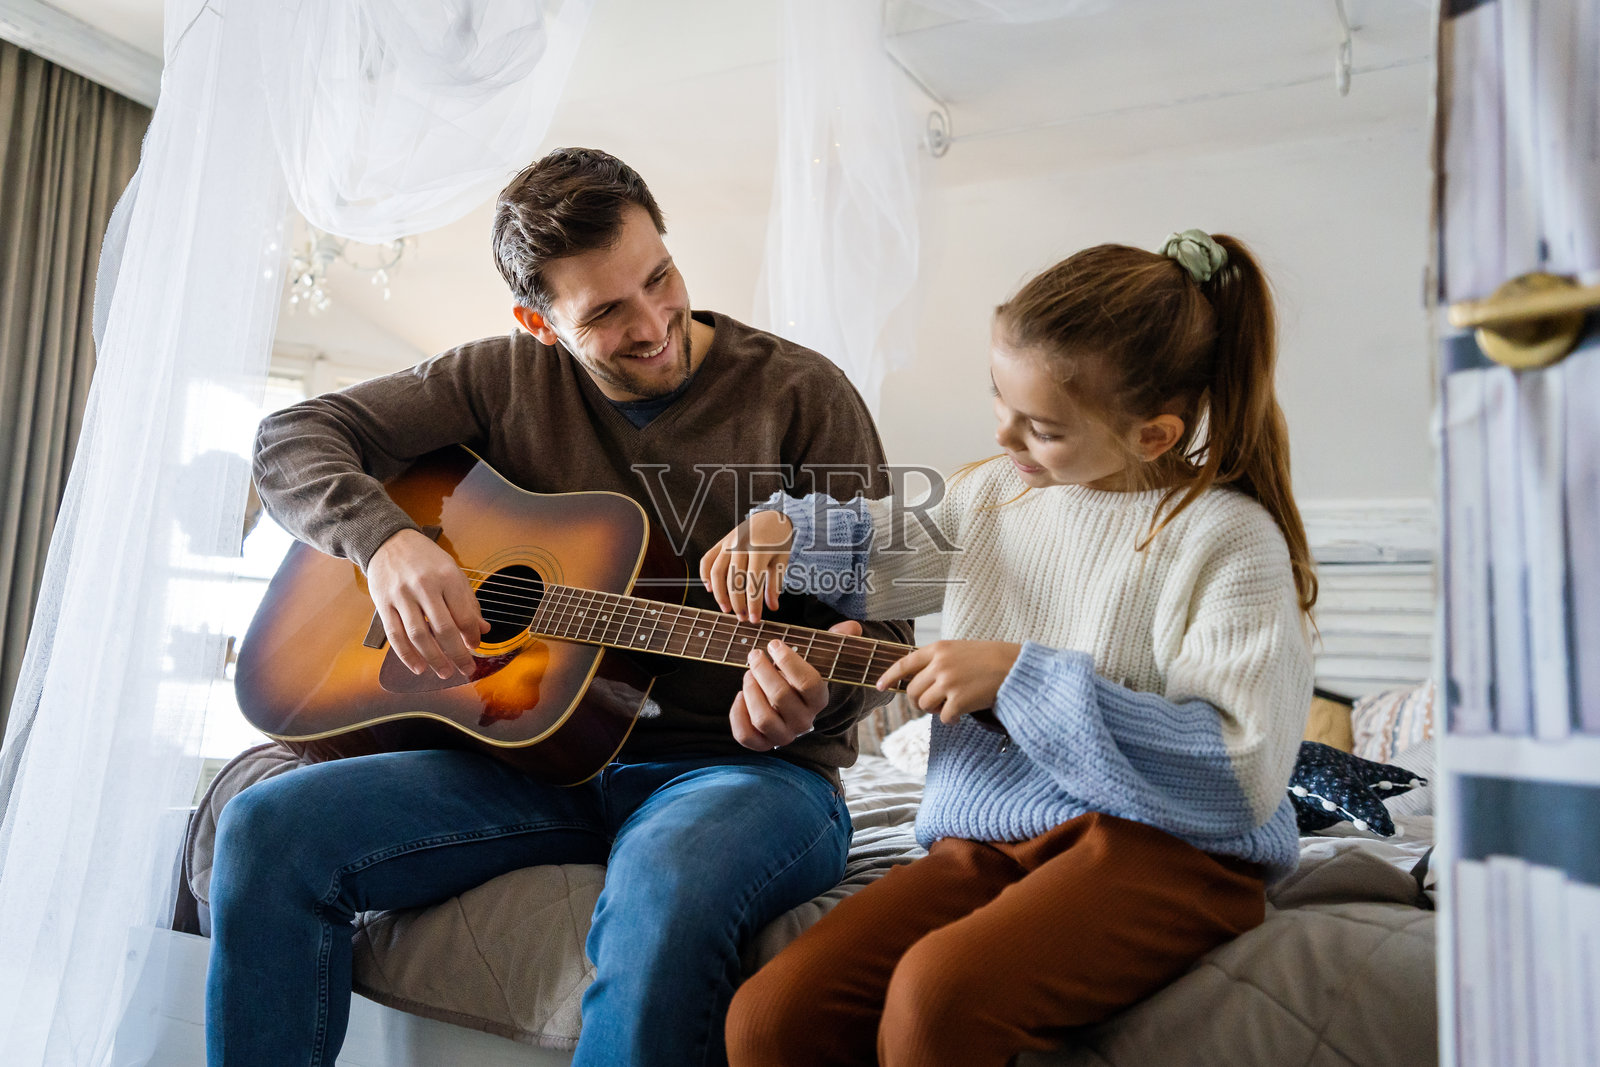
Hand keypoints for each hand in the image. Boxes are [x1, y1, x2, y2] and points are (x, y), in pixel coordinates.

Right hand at [366, 528, 489, 678]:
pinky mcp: (383, 603)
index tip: (475, 647)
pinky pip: (395, 635)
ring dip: (433, 659)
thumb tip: (483, 630)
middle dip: (457, 654)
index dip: (472, 636)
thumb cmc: (426, 559)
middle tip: (465, 670)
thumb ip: (468, 602)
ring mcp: (402, 595)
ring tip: (444, 672)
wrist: (389, 541)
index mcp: (447, 577)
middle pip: (443, 629)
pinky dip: (407, 655)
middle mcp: (425, 586)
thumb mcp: (453, 572)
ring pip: (419, 635)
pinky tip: (418, 667)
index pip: (464, 614)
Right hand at [698, 509, 794, 621]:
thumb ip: (775, 584)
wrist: (771, 516)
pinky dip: (705, 575)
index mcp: (760, 549)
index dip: (753, 604)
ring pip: (717, 572)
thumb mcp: (782, 561)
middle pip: (734, 580)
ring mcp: (728, 542)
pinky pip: (707, 560)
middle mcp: (741, 545)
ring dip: (719, 594)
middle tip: (743, 618)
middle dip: (737, 603)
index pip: (753, 583)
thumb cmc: (779, 541)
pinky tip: (710, 589)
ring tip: (726, 609)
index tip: (755, 620)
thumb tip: (772, 608)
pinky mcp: (721, 542)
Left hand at [730, 620, 860, 749]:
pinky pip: (746, 735)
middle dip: (762, 670)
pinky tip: (740, 696)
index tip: (774, 644)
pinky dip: (738, 715)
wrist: (793, 705)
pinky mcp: (763, 743)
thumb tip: (851, 627)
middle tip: (755, 655)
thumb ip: (839, 639)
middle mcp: (804, 721)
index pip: (809, 683)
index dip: (789, 661)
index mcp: (820, 700)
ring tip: (748, 674)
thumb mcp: (822, 655)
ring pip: (763, 718)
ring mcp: (783, 735)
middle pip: (780, 697)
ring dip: (750, 691)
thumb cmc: (802, 674)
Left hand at [876, 640, 1022, 724]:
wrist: (1016, 668)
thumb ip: (938, 661)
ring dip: (935, 711)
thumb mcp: (960, 650)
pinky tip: (961, 715)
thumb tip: (918, 681)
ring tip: (951, 706)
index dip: (889, 676)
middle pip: (913, 690)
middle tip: (934, 704)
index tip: (880, 686)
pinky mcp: (959, 700)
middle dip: (920, 701)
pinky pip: (943, 717)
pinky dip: (950, 720)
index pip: (904, 663)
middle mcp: (940, 664)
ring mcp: (948, 682)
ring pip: (924, 705)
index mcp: (939, 649)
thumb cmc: (990, 660)